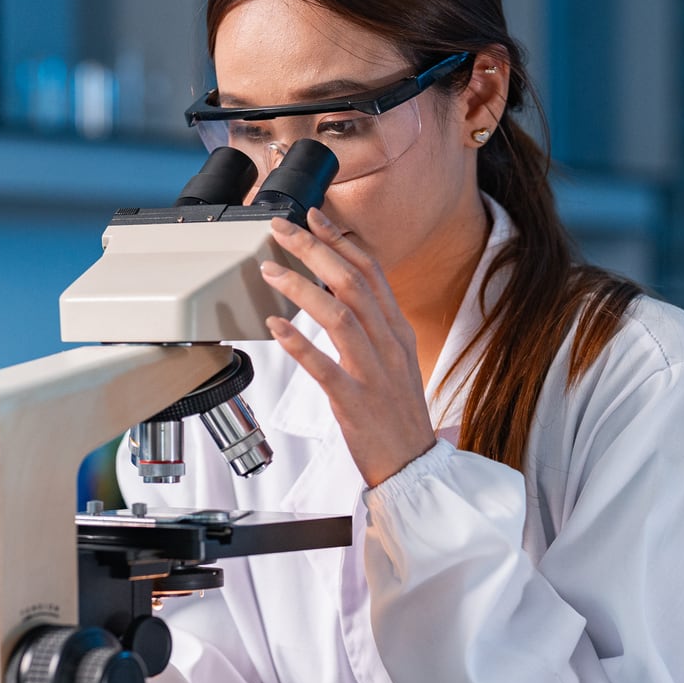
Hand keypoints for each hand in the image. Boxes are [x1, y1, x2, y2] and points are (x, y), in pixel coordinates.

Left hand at [263, 209, 437, 487]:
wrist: (414, 464)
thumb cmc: (397, 414)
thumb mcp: (395, 360)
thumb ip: (373, 326)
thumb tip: (344, 293)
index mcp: (397, 331)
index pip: (371, 272)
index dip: (340, 241)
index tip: (314, 218)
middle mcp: (388, 345)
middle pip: (352, 283)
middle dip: (315, 249)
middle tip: (282, 228)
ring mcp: (373, 373)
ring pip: (340, 316)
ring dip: (302, 287)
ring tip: (269, 269)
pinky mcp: (355, 402)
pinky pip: (325, 368)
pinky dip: (299, 344)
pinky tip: (275, 327)